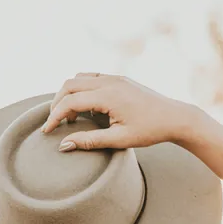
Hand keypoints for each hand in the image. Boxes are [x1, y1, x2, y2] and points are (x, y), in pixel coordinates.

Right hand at [40, 73, 192, 150]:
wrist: (175, 117)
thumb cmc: (150, 131)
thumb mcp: (119, 140)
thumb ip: (90, 141)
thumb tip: (64, 146)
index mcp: (108, 96)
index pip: (70, 102)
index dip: (55, 117)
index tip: (47, 131)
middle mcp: (109, 81)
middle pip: (69, 84)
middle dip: (56, 103)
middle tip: (53, 123)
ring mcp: (114, 77)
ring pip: (79, 77)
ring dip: (68, 94)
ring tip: (68, 116)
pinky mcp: (119, 78)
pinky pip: (91, 77)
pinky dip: (80, 88)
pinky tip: (83, 106)